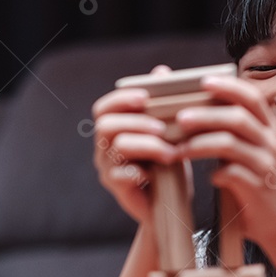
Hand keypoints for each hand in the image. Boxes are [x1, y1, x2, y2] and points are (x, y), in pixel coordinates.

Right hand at [92, 65, 180, 223]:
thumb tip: (161, 71)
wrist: (171, 205)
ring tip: (171, 152)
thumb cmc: (169, 165)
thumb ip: (162, 104)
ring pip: (117, 147)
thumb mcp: (169, 132)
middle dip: (137, 122)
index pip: (104, 108)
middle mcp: (104, 147)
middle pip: (106, 125)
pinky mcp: (116, 189)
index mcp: (114, 129)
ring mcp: (107, 169)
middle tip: (164, 129)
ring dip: (147, 146)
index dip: (121, 99)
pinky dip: (141, 172)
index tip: (145, 97)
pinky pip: (121, 175)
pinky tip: (157, 173)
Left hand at [175, 75, 275, 246]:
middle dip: (206, 115)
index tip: (203, 82)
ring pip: (230, 144)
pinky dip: (214, 173)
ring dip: (199, 144)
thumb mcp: (247, 151)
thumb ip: (229, 131)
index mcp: (268, 129)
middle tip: (180, 117)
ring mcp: (266, 166)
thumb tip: (193, 108)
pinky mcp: (259, 189)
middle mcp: (270, 143)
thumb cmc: (253, 182)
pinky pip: (232, 174)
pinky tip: (205, 177)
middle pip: (237, 118)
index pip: (252, 97)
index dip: (229, 87)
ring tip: (178, 148)